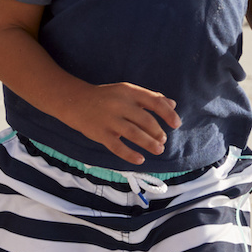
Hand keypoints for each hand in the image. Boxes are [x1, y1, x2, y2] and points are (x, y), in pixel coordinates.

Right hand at [62, 81, 180, 165]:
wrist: (75, 101)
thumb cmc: (106, 97)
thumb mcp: (127, 92)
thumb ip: (150, 98)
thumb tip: (172, 105)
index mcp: (129, 91)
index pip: (154, 101)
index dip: (168, 114)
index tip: (176, 124)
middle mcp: (120, 104)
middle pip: (145, 120)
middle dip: (158, 132)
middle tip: (163, 140)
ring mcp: (109, 119)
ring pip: (134, 134)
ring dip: (149, 143)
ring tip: (158, 150)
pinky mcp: (100, 133)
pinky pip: (117, 147)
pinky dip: (130, 155)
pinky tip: (140, 160)